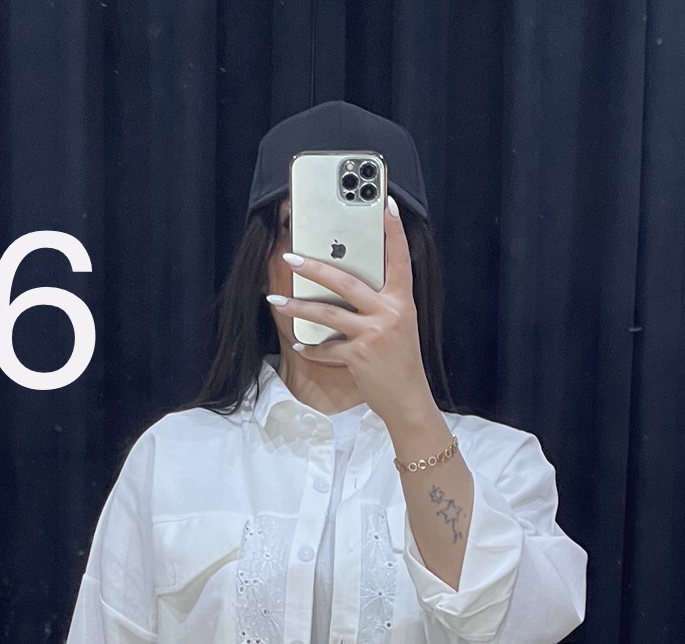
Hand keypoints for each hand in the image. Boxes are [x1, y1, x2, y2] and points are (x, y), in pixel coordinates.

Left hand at [270, 196, 439, 435]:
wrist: (408, 399)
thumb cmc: (401, 362)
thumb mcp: (399, 326)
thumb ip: (380, 305)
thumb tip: (348, 288)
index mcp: (402, 300)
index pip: (399, 257)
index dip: (393, 230)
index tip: (384, 203)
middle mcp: (389, 312)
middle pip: (346, 281)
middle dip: (314, 268)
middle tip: (291, 257)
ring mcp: (373, 333)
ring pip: (328, 313)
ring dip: (297, 307)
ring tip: (276, 300)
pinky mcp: (359, 355)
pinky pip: (327, 348)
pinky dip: (312, 348)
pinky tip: (299, 344)